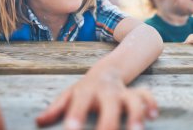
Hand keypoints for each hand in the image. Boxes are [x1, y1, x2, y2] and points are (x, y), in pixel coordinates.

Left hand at [36, 73, 157, 129]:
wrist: (107, 70)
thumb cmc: (85, 89)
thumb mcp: (69, 94)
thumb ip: (56, 107)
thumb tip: (39, 122)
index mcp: (87, 91)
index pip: (80, 103)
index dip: (76, 116)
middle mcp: (106, 90)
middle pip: (109, 104)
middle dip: (109, 122)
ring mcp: (123, 91)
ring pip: (133, 99)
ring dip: (136, 114)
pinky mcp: (136, 92)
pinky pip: (146, 95)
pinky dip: (151, 104)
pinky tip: (153, 116)